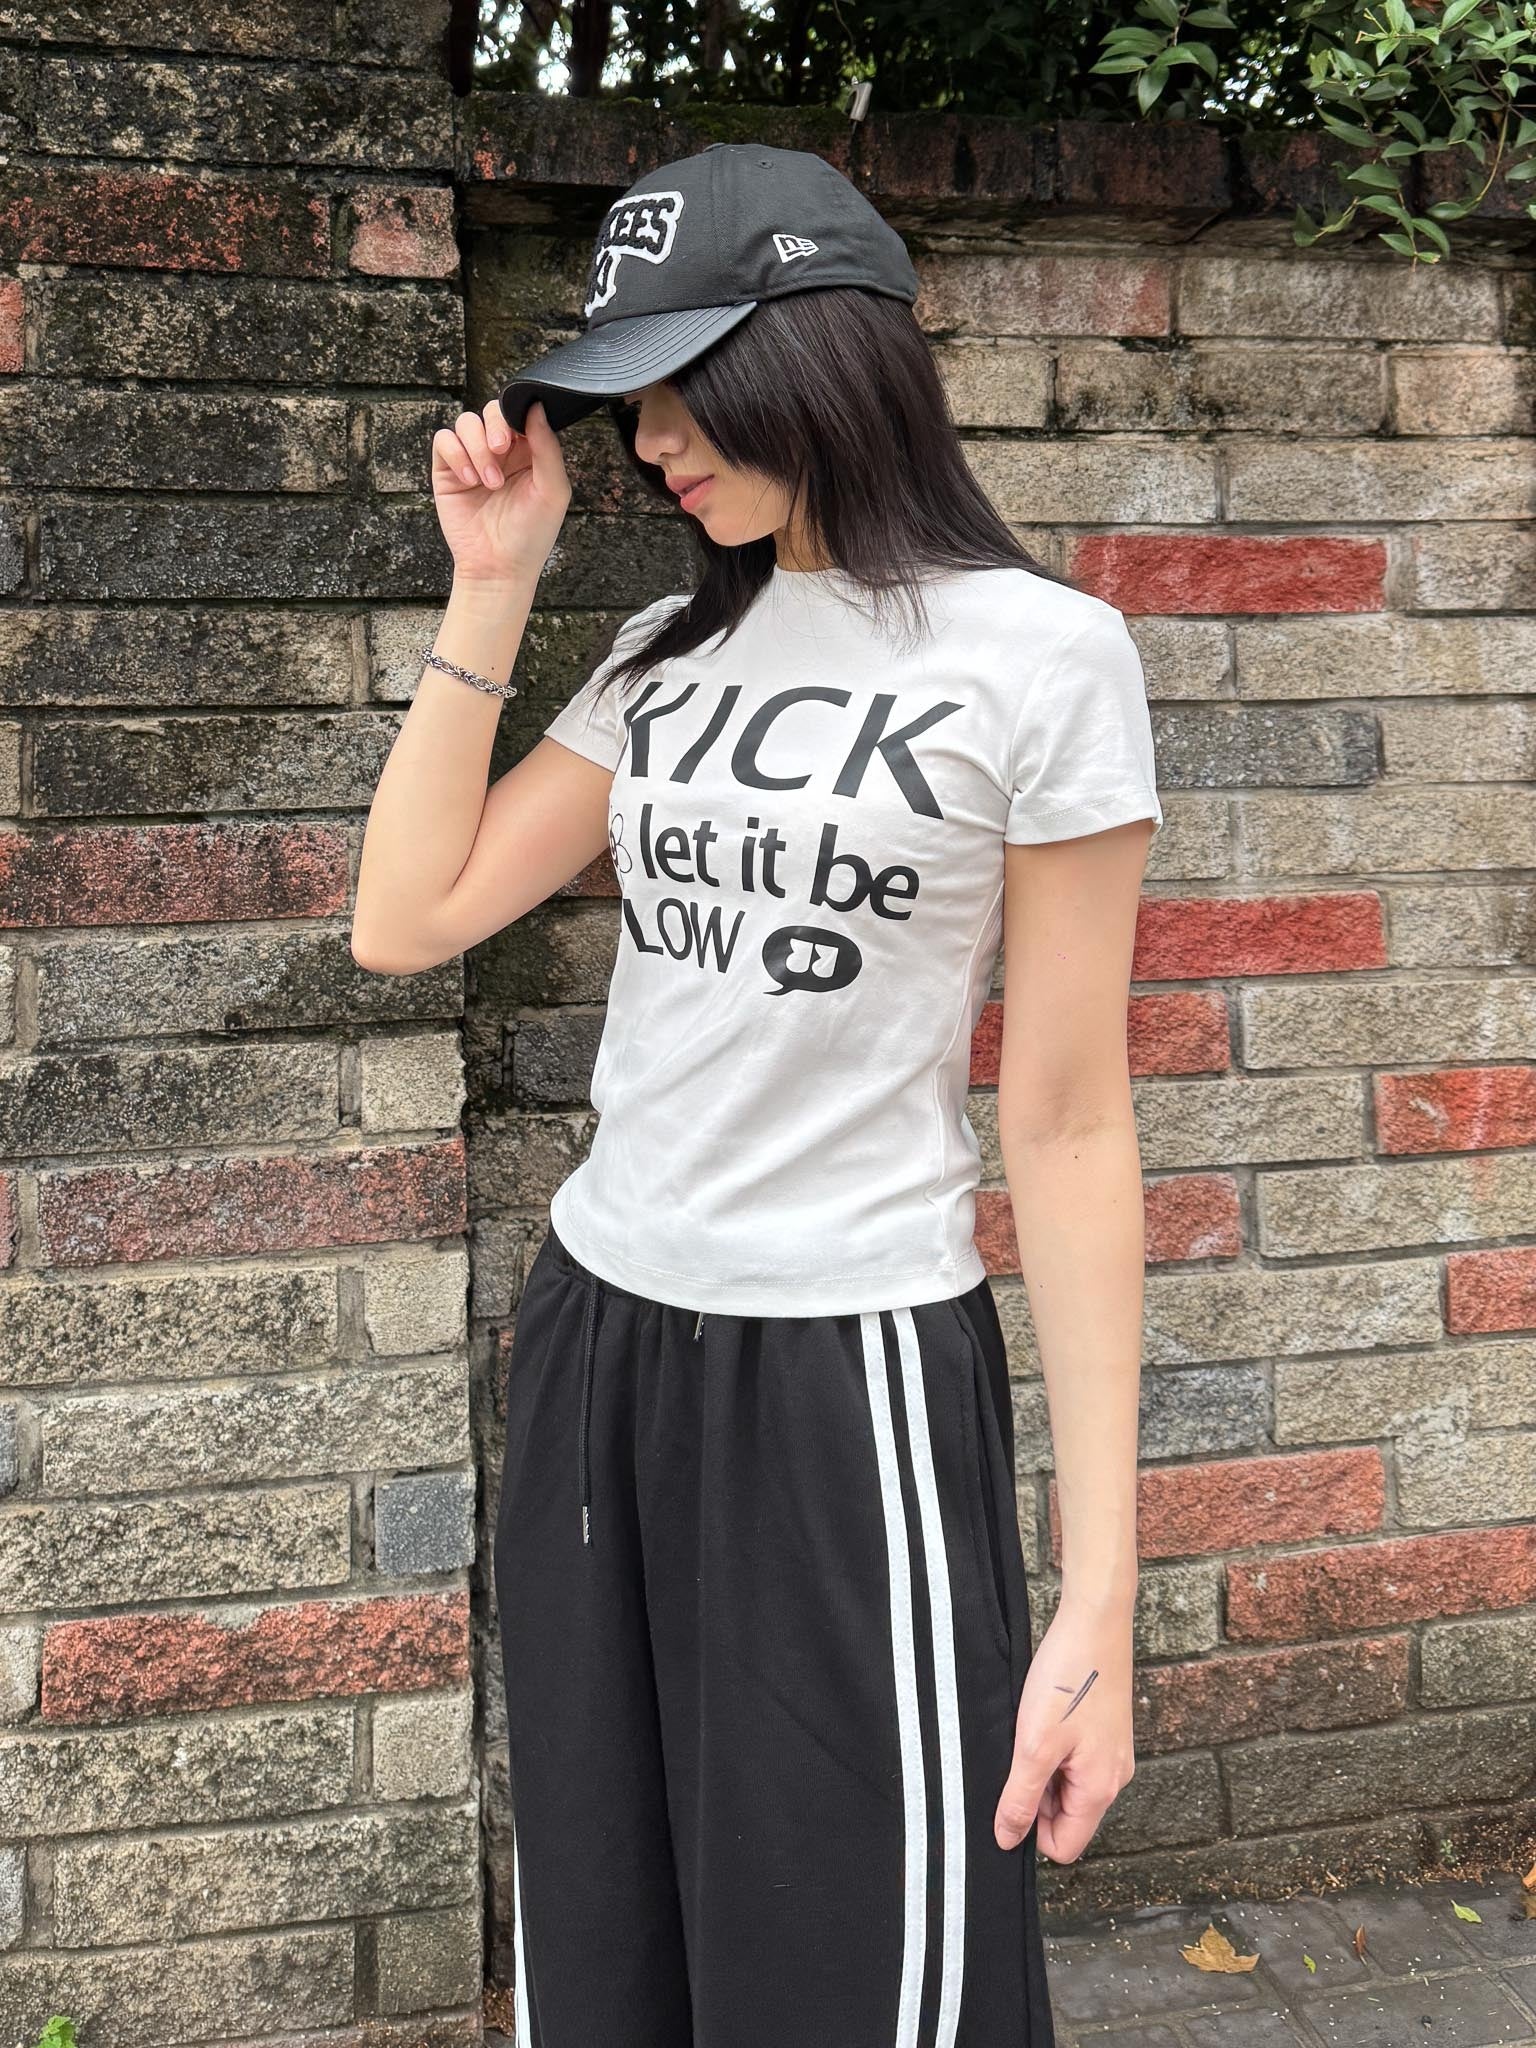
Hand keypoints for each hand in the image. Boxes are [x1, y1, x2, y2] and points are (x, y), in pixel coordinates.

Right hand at [430, 397, 570, 590]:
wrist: (499, 568)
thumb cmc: (531, 535)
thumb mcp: (552, 490)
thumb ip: (548, 447)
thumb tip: (536, 406)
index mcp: (530, 451)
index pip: (520, 413)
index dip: (518, 415)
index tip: (519, 434)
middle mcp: (501, 452)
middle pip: (491, 410)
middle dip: (495, 426)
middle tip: (500, 449)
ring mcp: (473, 459)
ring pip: (467, 422)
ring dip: (476, 448)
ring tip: (489, 482)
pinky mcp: (448, 471)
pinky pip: (444, 441)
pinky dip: (456, 454)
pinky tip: (469, 480)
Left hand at [993, 1591, 1136, 1862]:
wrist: (1096, 1621)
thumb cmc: (1069, 1679)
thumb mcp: (1034, 1744)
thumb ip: (1020, 1797)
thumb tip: (1008, 1840)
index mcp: (1100, 1789)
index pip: (1064, 1846)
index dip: (1030, 1830)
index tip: (1010, 1793)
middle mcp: (1113, 1776)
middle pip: (1065, 1816)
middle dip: (1035, 1795)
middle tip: (1017, 1754)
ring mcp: (1111, 1752)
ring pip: (1066, 1785)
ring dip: (1042, 1768)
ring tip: (1028, 1731)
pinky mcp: (1104, 1730)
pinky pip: (1074, 1759)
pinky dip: (1052, 1747)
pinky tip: (1039, 1717)